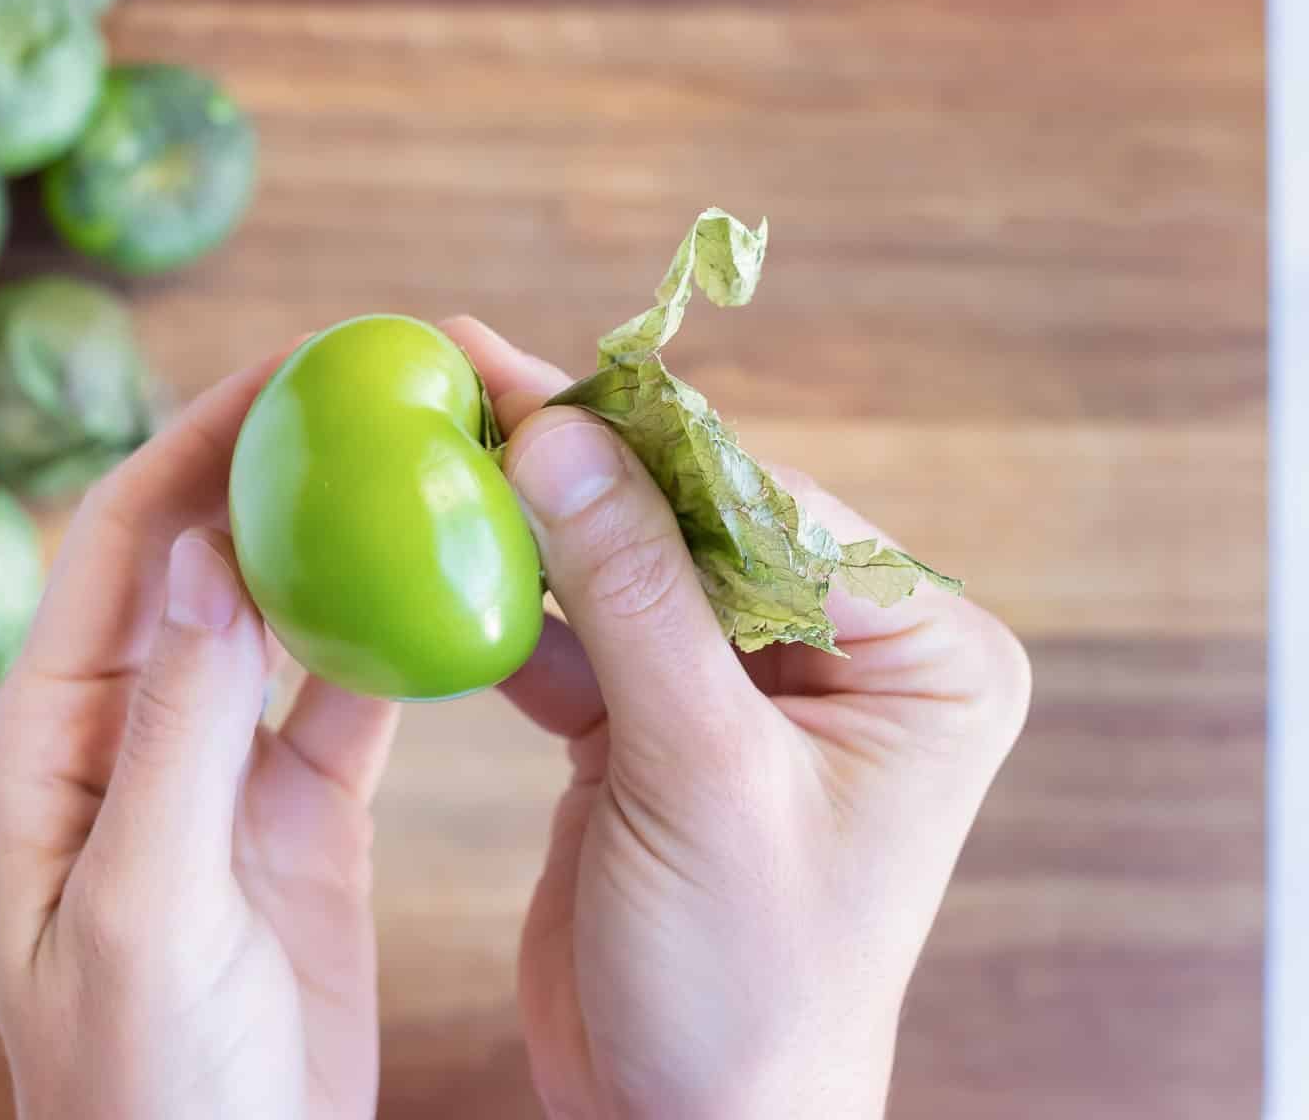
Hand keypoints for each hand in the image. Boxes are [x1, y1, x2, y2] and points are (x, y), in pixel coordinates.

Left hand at [0, 350, 399, 1119]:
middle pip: (207, 552)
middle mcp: (132, 732)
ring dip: (345, 540)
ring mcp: (220, 772)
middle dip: (283, 463)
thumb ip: (174, 728)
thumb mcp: (147, 902)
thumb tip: (207, 550)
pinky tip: (457, 592)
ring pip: (284, 616)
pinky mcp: (298, 817)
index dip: (202, 437)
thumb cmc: (145, 1083)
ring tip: (431, 458)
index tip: (297, 365)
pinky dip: (397, 642)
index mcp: (54, 738)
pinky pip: (347, 700)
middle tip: (385, 388)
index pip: (124, 540)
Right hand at [444, 317, 1031, 1119]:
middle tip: (461, 374)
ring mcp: (744, 691)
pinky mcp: (657, 728)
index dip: (642, 439)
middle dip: (577, 464)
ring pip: (628, 569)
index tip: (522, 370)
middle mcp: (844, 659)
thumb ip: (632, 596)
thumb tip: (558, 435)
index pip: (769, 504)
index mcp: (919, 658)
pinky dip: (511, 606)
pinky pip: (582, 636)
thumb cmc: (743, 985)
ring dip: (533, 523)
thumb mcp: (700, 776)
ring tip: (435, 440)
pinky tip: (441, 556)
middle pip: (691, 522)